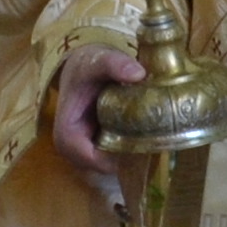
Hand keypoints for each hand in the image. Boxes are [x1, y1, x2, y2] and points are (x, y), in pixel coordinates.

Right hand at [49, 50, 142, 197]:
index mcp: (67, 134)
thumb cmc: (86, 65)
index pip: (94, 160)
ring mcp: (85, 151)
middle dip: (131, 158)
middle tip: (158, 142)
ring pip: (113, 165)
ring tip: (156, 139)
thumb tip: (138, 73)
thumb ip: (115, 63)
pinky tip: (148, 137)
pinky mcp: (96, 148)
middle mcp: (73, 150)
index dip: (120, 158)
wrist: (83, 64)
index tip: (145, 143)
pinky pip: (116, 158)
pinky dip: (131, 150)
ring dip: (133, 156)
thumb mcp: (97, 59)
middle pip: (105, 167)